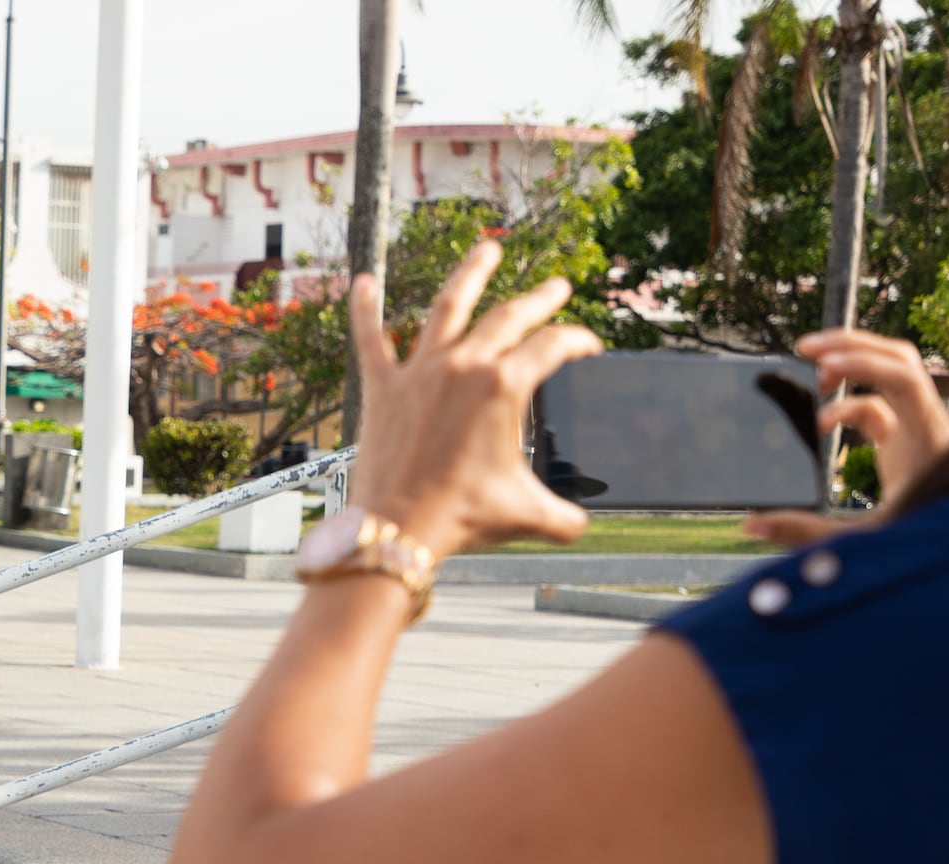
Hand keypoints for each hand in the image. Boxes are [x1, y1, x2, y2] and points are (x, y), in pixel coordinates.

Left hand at [346, 242, 604, 563]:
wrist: (398, 528)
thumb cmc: (460, 518)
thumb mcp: (525, 513)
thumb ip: (562, 514)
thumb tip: (580, 525)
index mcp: (503, 386)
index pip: (552, 347)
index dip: (577, 342)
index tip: (586, 346)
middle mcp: (462, 366)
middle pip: (509, 317)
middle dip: (539, 299)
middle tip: (557, 287)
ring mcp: (420, 373)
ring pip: (448, 306)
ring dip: (470, 274)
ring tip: (487, 250)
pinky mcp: (383, 389)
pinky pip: (371, 340)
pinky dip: (365, 310)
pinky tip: (362, 283)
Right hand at [744, 328, 948, 546]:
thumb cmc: (926, 547)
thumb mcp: (864, 543)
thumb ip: (808, 534)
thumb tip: (752, 523)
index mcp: (928, 441)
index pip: (903, 377)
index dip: (861, 366)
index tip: (820, 376)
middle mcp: (929, 425)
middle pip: (898, 358)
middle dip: (852, 345)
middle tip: (805, 349)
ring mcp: (921, 429)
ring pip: (893, 372)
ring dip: (853, 362)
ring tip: (812, 368)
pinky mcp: (910, 440)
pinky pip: (882, 402)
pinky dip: (850, 401)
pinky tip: (823, 422)